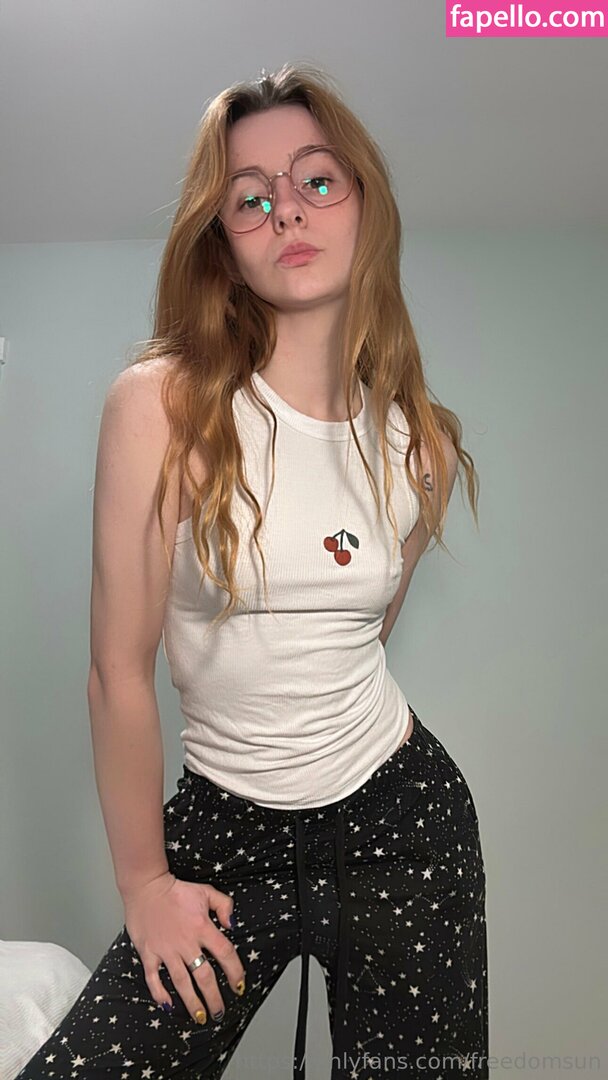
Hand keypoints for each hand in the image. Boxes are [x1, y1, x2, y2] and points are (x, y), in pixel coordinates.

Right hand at [122, 871, 245, 1023]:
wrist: (147, 886)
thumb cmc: (176, 890)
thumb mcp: (206, 891)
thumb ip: (224, 905)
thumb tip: (232, 924)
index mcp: (202, 927)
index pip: (225, 954)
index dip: (235, 972)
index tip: (239, 986)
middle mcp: (186, 942)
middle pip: (204, 976)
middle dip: (214, 998)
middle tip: (219, 1012)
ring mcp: (166, 949)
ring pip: (181, 982)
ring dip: (192, 1002)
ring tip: (200, 1016)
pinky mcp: (148, 952)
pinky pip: (153, 978)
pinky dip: (160, 993)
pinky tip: (168, 1005)